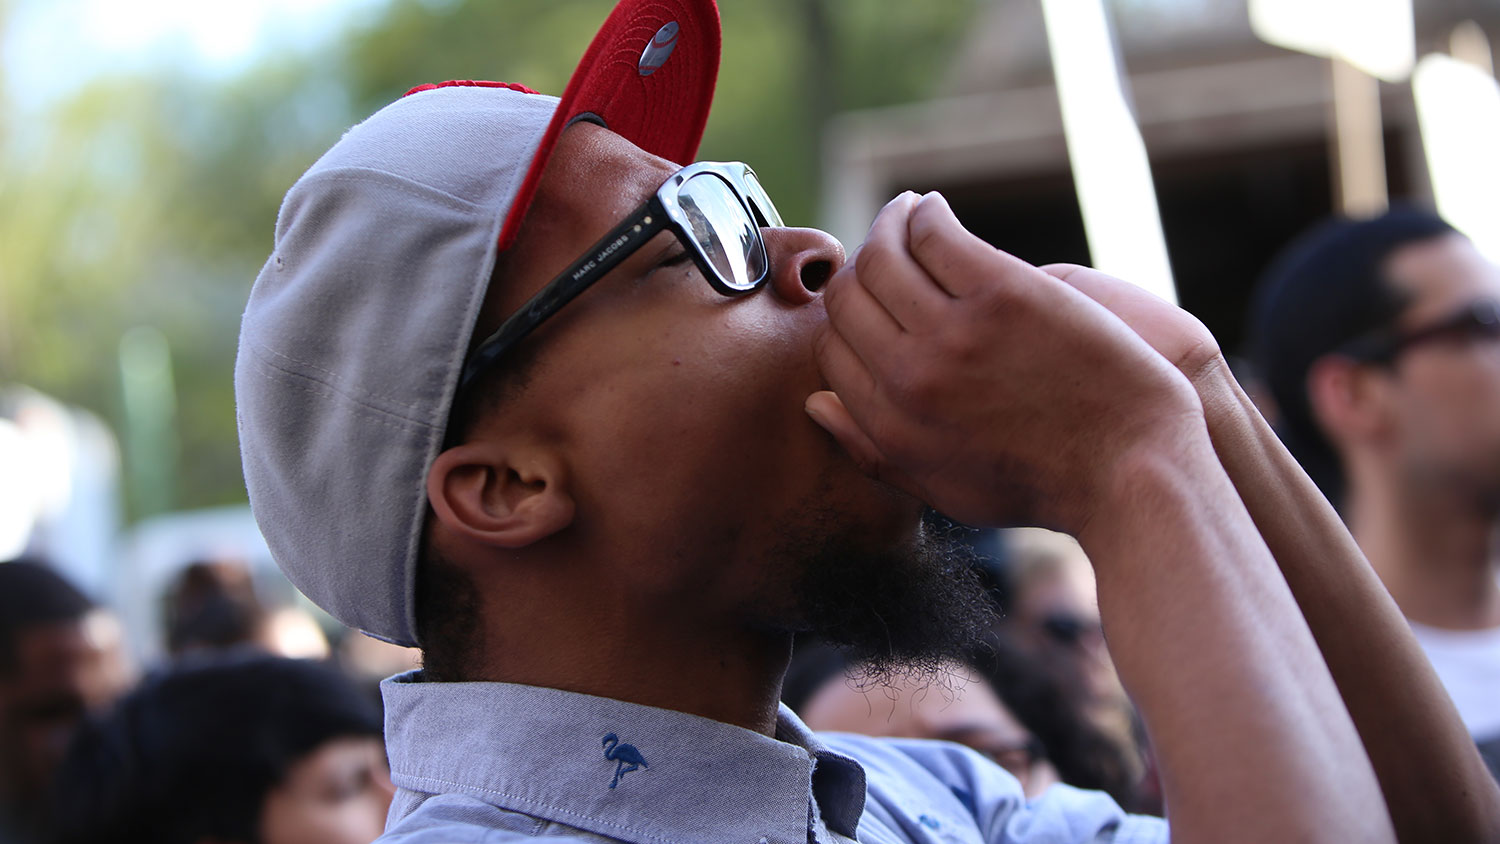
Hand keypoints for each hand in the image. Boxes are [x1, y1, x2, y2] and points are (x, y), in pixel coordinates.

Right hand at [808, 192, 1203, 532]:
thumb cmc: (1044, 482)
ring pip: (883, 257)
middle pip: (849, 299)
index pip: (832, 350)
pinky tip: (934, 209)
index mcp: (890, 427)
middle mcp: (911, 379)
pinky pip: (936, 235)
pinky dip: (926, 214)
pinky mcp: (1004, 295)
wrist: (1130, 470)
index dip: (845, 317)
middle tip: (881, 245)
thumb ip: (872, 448)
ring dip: (887, 225)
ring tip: (904, 214)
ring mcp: (955, 335)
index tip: (868, 295)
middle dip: (858, 267)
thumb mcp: (944, 488)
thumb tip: (816, 404)